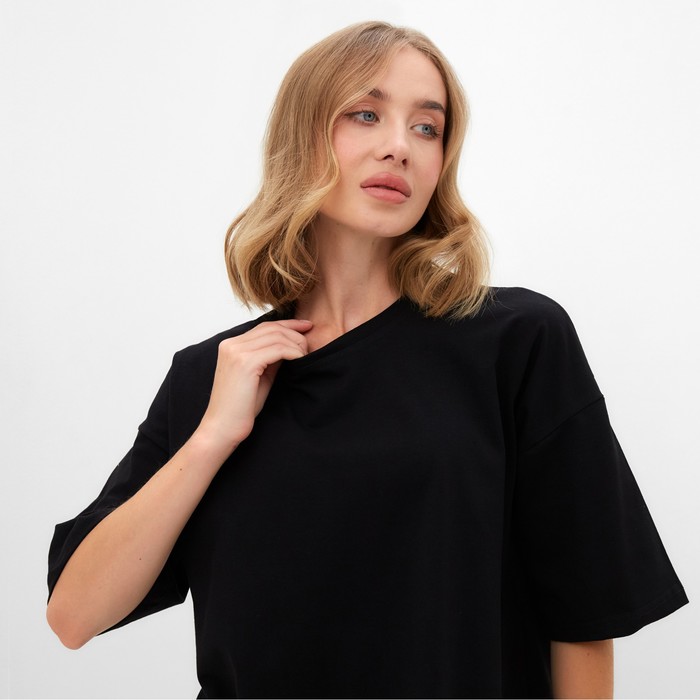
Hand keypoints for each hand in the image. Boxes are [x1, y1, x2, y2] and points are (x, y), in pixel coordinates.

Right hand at [196, 319, 312, 452]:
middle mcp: (231, 344)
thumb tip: (290, 344)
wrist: (223, 427)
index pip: (264, 326)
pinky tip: (300, 360)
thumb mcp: (259, 375)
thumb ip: (270, 358)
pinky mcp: (246, 363)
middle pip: (271, 328)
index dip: (288, 324)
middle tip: (309, 344)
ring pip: (276, 336)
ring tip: (305, 356)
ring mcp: (237, 352)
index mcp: (231, 345)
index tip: (306, 326)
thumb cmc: (241, 407)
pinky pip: (278, 349)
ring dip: (296, 344)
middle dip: (295, 333)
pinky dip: (293, 352)